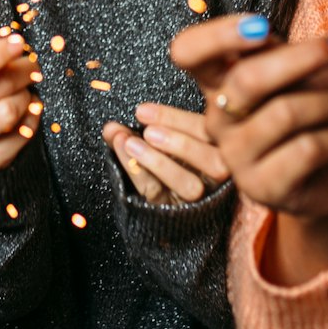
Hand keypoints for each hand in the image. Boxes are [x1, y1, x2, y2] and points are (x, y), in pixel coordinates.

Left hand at [101, 102, 228, 204]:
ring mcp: (199, 200)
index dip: (178, 119)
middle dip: (179, 142)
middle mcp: (214, 178)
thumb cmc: (157, 168)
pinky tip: (126, 159)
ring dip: (159, 162)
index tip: (143, 111)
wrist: (153, 217)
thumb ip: (133, 135)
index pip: (208, 133)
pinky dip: (141, 175)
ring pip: (190, 185)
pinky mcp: (177, 216)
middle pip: (212, 160)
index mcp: (216, 152)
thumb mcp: (149, 149)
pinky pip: (161, 196)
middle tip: (148, 132)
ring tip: (131, 144)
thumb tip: (111, 128)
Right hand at [170, 14, 327, 283]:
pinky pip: (306, 149)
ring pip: (285, 112)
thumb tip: (267, 38)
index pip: (187, 50)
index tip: (263, 27)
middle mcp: (216, 117)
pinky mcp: (259, 187)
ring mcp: (233, 155)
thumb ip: (280, 53)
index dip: (217, 35)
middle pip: (246, 78)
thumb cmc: (315, 111)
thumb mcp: (302, 72)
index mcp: (218, 82)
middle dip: (304, 56)